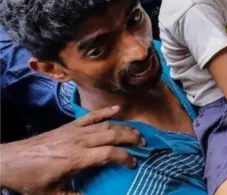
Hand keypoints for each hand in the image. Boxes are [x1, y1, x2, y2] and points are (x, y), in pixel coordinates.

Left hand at [0, 105, 142, 194]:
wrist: (10, 161)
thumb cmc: (31, 180)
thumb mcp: (53, 194)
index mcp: (77, 158)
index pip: (110, 153)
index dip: (126, 157)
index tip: (134, 163)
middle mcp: (79, 141)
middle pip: (112, 134)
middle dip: (131, 138)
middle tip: (144, 144)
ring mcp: (74, 131)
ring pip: (105, 124)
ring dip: (123, 127)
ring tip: (137, 132)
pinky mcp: (68, 126)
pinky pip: (90, 117)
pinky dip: (105, 112)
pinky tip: (118, 109)